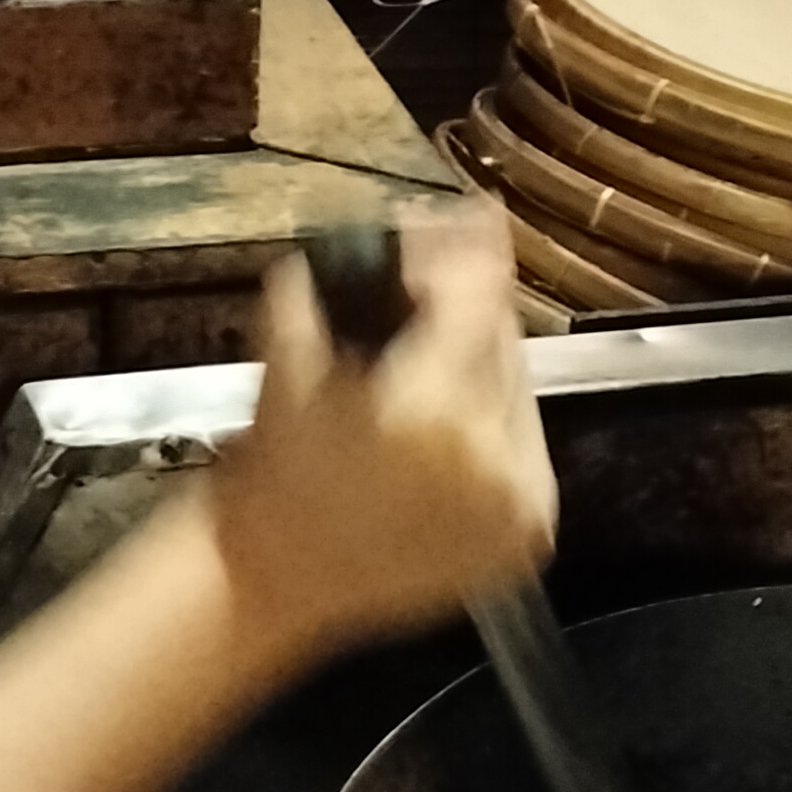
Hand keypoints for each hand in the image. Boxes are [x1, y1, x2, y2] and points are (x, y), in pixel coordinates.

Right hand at [207, 213, 554, 662]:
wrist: (269, 581)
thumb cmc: (266, 474)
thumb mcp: (289, 360)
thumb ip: (336, 282)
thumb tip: (387, 229)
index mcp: (430, 413)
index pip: (479, 299)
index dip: (472, 246)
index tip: (473, 211)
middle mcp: (490, 460)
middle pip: (502, 342)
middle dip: (469, 305)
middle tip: (435, 279)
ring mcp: (515, 505)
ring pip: (516, 395)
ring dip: (480, 366)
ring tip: (431, 357)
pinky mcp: (524, 536)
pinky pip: (521, 451)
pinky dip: (491, 427)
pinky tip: (448, 414)